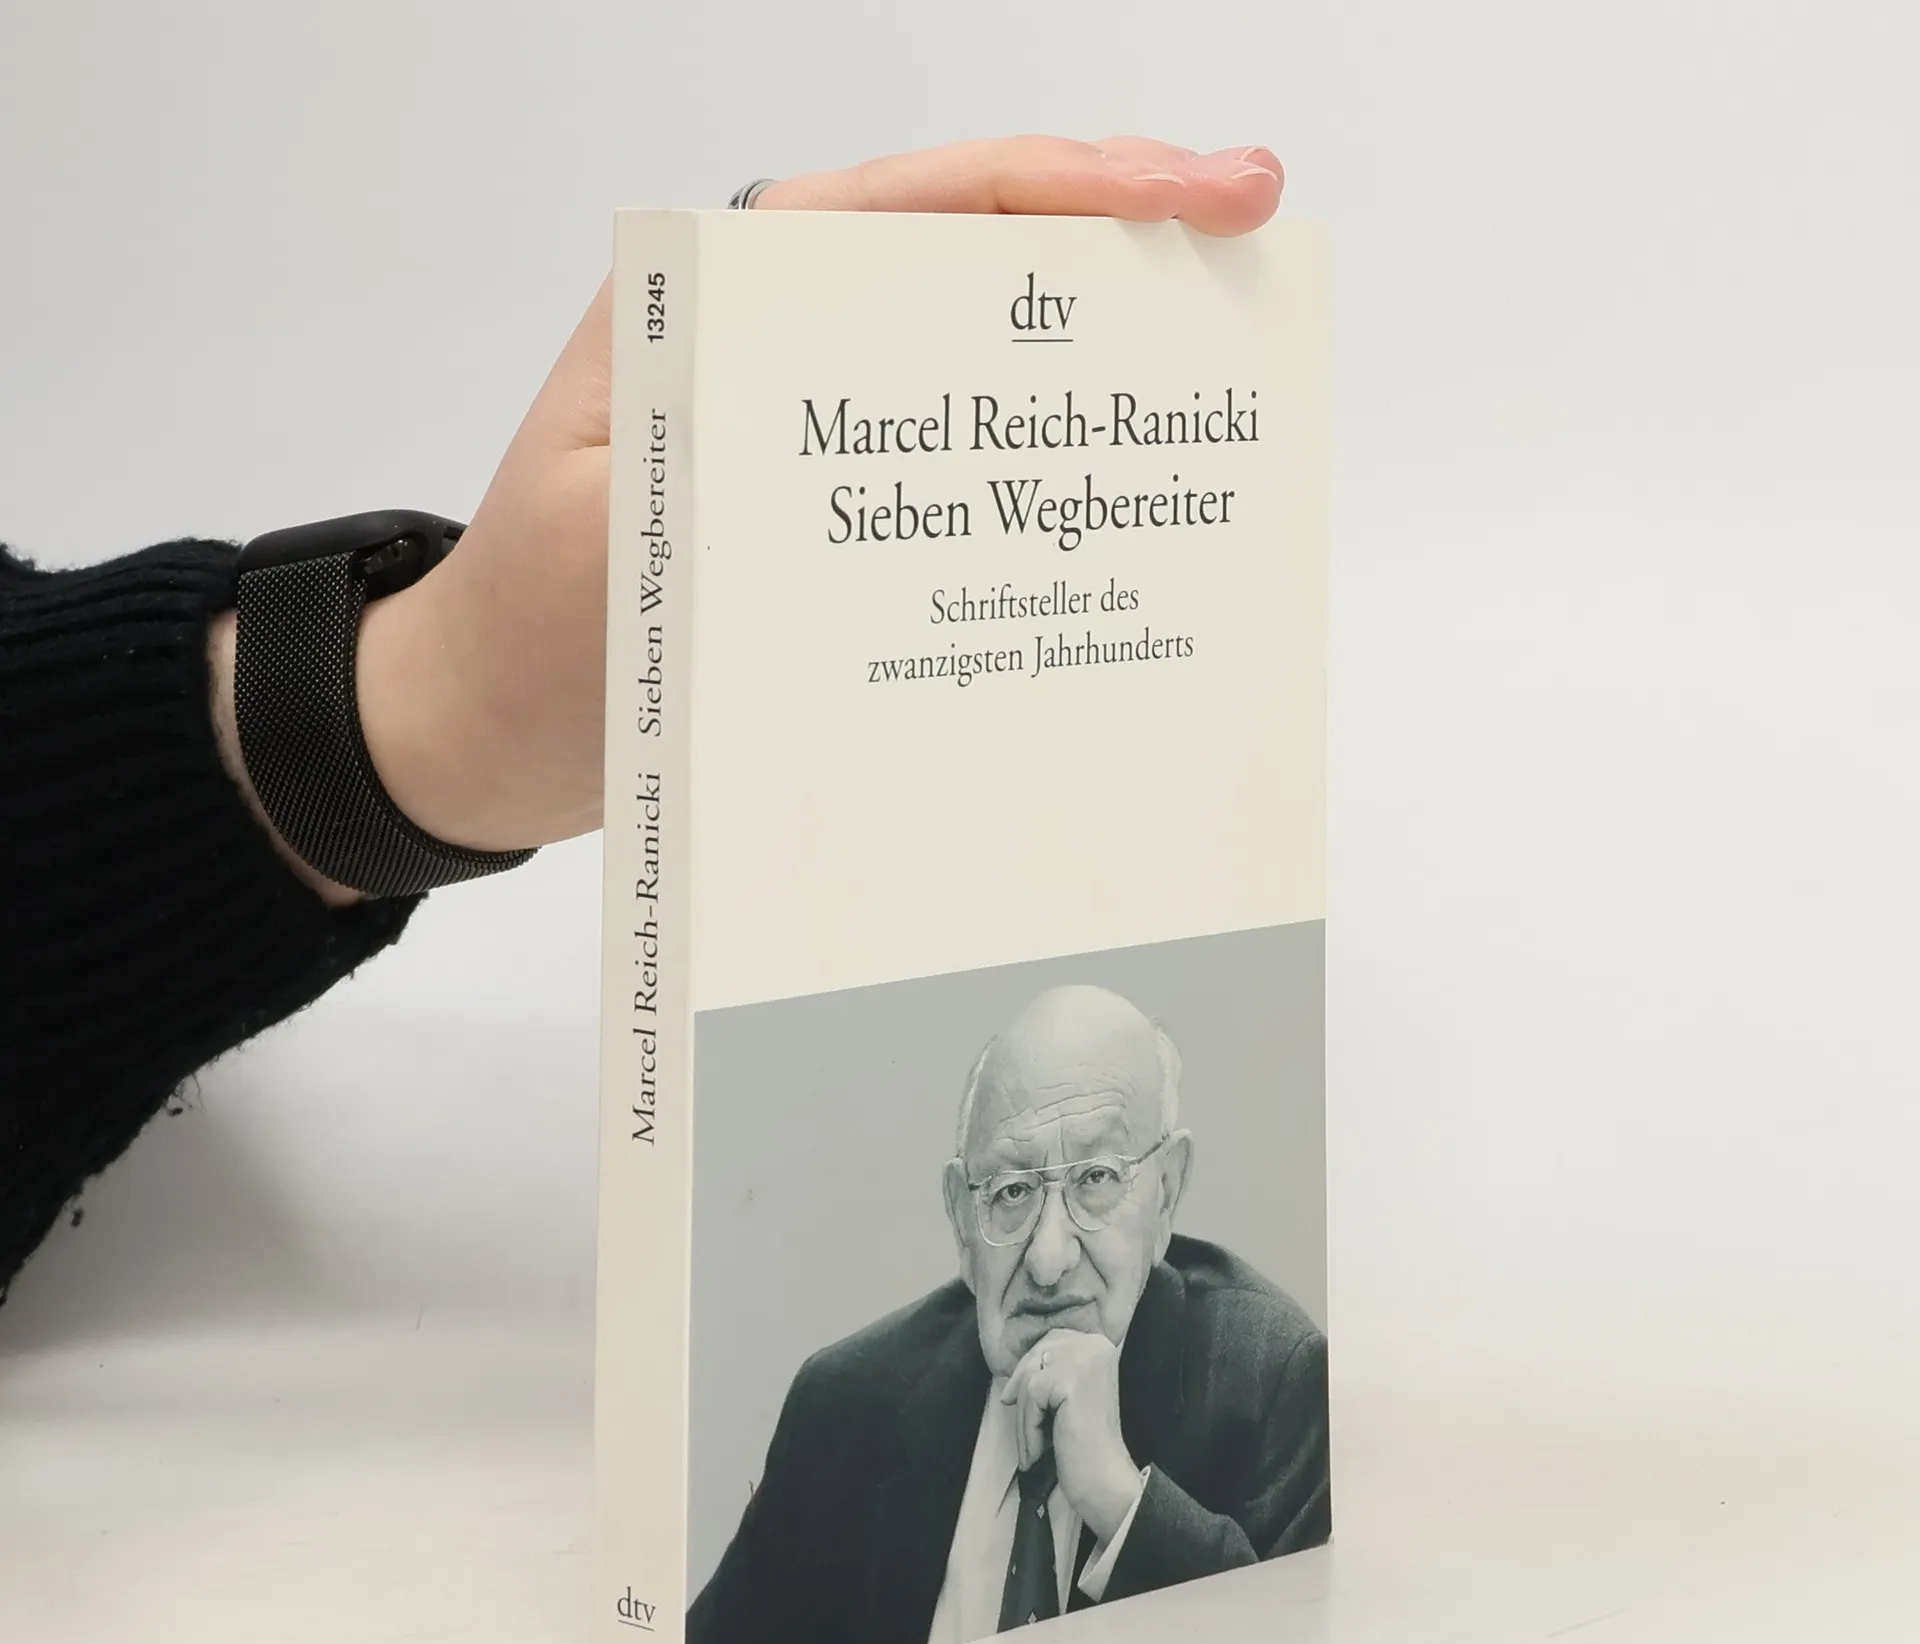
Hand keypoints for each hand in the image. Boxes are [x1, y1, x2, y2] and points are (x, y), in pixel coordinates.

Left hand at [217, 135, 1283, 897]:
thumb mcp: (609, 549)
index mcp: (718, 300)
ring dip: (1087, 349)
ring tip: (1213, 350)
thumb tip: (881, 434)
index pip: (921, 204)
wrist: (481, 731)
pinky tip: (1107, 488)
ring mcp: (805, 422)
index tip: (1204, 195)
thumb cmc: (527, 641)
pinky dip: (1031, 458)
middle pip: (970, 254)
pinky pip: (946, 455)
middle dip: (1116, 242)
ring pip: (971, 352)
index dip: (1076, 188)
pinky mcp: (822, 506)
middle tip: (1252, 240)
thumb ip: (725, 469)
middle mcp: (774, 339)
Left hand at [999, 1327, 1142, 1543]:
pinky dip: (1027, 1427)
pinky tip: (1036, 1452)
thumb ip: (1052, 1369)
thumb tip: (1012, 1371)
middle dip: (1020, 1388)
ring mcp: (1084, 1359)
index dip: (1029, 1367)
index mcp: (1099, 1342)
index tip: (1013, 1395)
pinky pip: (1030, 1397)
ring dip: (1023, 1415)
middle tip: (1010, 1412)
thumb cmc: (1086, 1440)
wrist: (1105, 1478)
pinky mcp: (1070, 1380)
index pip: (1051, 1339)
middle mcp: (1095, 1343)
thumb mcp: (1069, 1394)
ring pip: (1030, 1378)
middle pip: (1037, 1355)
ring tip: (1030, 1445)